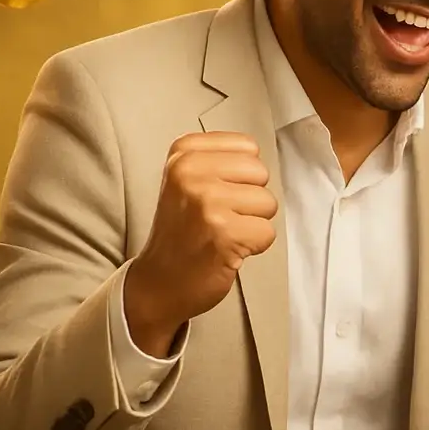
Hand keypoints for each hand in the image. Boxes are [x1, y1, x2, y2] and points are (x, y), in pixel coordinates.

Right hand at [124, 132, 277, 353]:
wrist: (159, 282)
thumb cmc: (183, 230)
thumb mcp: (187, 180)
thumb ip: (221, 159)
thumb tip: (259, 156)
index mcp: (184, 153)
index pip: (248, 147)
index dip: (242, 176)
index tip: (216, 194)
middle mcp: (191, 172)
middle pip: (261, 173)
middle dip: (251, 199)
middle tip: (221, 217)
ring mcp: (207, 202)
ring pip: (268, 203)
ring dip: (253, 223)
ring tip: (223, 233)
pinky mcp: (224, 232)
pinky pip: (267, 232)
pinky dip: (254, 246)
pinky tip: (228, 249)